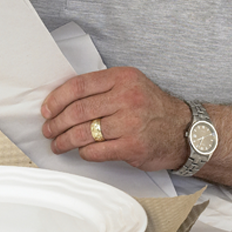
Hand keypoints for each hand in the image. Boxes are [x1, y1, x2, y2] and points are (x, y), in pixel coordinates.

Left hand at [41, 67, 191, 171]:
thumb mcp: (131, 84)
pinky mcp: (132, 146)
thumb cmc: (152, 108)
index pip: (79, 86)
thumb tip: (64, 99)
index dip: (57, 99)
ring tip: (57, 143)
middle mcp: (126, 98)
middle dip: (56, 122)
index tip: (46, 109)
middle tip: (48, 129)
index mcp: (122, 78)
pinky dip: (83, 152)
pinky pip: (96, 151)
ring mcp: (130, 123)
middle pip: (78, 111)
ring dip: (65, 140)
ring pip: (84, 132)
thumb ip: (102, 87)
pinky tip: (80, 151)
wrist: (185, 131)